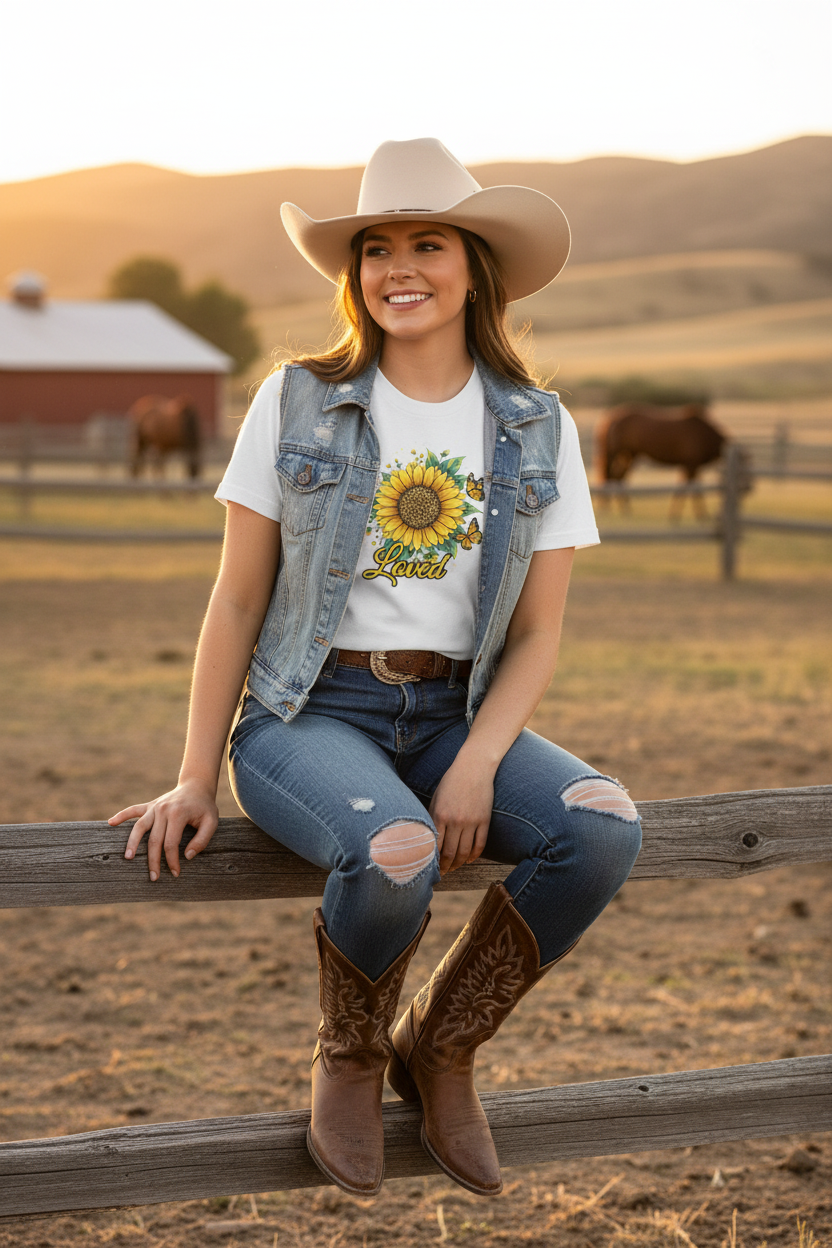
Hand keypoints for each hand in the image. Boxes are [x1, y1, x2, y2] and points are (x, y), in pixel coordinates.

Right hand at [109, 779, 218, 881]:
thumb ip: (202, 840)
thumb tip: (187, 856)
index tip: (175, 873)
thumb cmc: (205, 807)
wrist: (197, 786)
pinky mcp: (149, 805)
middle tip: (153, 878)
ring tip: (128, 858)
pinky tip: (111, 823)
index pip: (171, 843)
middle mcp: (163, 810)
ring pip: (139, 827)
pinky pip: (133, 810)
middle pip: (154, 840)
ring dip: (133, 843)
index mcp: (178, 814)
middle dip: (153, 861)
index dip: (172, 861)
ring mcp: (154, 807)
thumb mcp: (212, 822)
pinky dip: (121, 815)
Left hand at [429, 755, 494, 874]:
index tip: (429, 868)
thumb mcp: (436, 797)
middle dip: (445, 867)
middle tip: (442, 873)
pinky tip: (468, 860)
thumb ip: (432, 817)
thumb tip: (428, 838)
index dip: (432, 861)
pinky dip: (474, 855)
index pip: (435, 846)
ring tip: (454, 868)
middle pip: (450, 853)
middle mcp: (455, 821)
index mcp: (440, 815)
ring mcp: (471, 821)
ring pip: (464, 852)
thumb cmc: (451, 780)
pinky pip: (480, 844)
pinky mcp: (484, 820)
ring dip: (458, 863)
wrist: (474, 766)